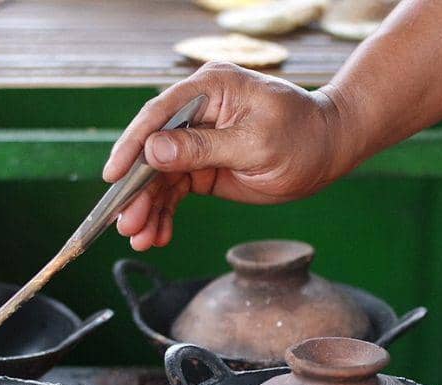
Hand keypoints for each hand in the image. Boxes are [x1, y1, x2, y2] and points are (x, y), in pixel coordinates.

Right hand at [103, 62, 349, 250]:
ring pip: (160, 176)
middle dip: (137, 190)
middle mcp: (197, 112)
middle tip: (126, 224)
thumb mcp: (256, 143)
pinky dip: (165, 213)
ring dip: (148, 208)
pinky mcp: (203, 166)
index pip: (158, 116)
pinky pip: (175, 190)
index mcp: (210, 90)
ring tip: (140, 238)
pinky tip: (159, 234)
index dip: (132, 147)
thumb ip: (205, 148)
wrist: (328, 151)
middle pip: (153, 151)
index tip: (113, 178)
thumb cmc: (302, 137)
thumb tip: (155, 151)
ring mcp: (197, 140)